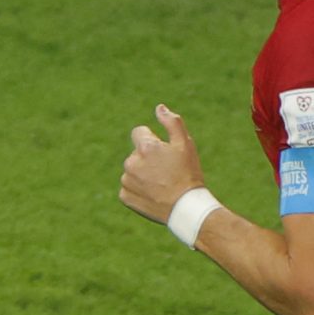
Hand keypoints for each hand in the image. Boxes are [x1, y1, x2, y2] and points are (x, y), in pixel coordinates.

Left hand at [120, 103, 206, 222]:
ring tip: (162, 184)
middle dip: (148, 158)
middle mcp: (131, 162)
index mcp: (145, 147)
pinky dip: (139, 190)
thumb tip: (159, 107)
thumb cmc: (188, 173)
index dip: (153, 140)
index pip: (139, 132)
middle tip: (167, 171)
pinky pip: (129, 188)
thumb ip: (172, 122)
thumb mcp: (186, 144)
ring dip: (143, 174)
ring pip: (132, 171)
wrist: (186, 207)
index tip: (164, 152)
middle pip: (136, 153)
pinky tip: (154, 194)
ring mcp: (127, 180)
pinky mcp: (125, 196)